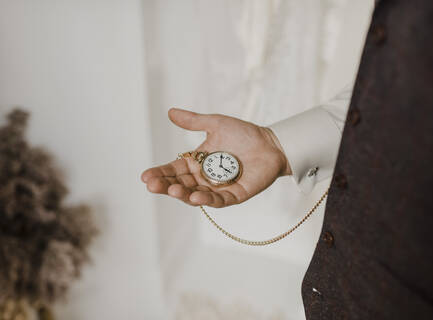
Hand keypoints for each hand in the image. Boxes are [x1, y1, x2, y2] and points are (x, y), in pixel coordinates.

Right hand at [141, 108, 291, 207]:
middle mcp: (205, 178)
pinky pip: (219, 201)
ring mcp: (218, 189)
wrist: (271, 143)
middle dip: (166, 186)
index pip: (174, 170)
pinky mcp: (235, 195)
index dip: (160, 173)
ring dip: (183, 194)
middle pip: (181, 185)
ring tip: (173, 190)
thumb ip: (193, 122)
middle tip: (152, 185)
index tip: (145, 176)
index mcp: (197, 162)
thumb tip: (170, 112)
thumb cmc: (244, 134)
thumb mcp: (216, 124)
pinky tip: (196, 196)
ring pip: (196, 195)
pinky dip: (207, 200)